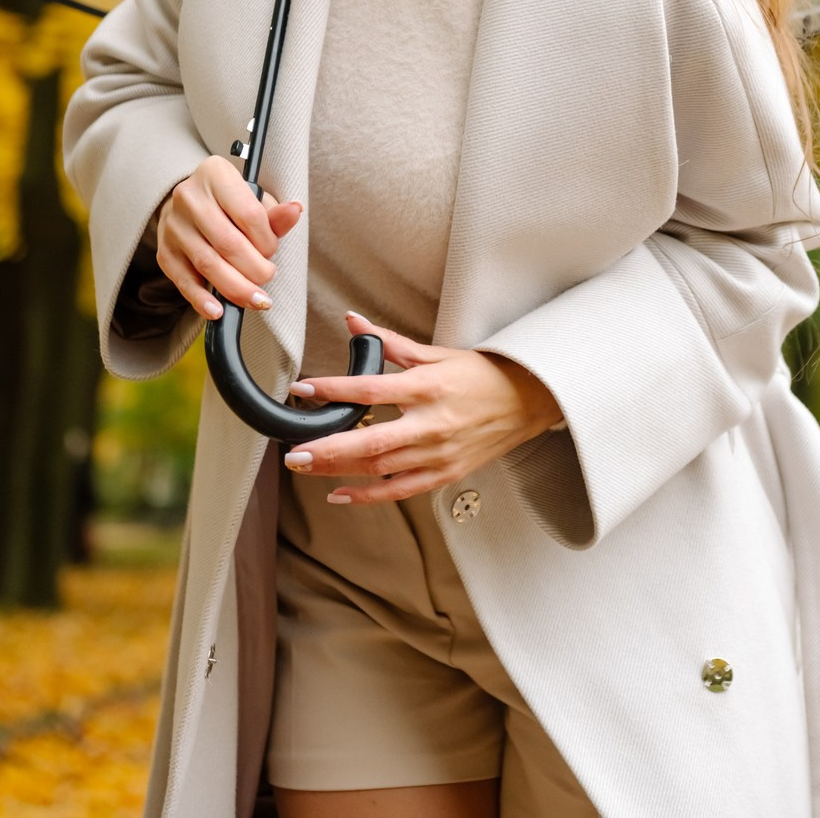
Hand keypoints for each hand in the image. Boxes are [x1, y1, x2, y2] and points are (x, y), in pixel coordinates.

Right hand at [155, 155, 301, 318]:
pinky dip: (202, 299)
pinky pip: (183, 280)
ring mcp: (174, 225)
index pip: (248, 214)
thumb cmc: (229, 200)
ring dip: (235, 288)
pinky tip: (218, 311)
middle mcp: (189, 197)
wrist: (190, 201)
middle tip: (267, 278)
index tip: (272, 251)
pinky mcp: (165, 251)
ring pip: (207, 263)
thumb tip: (295, 211)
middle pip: (227, 243)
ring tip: (256, 300)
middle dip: (254, 269)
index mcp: (216, 175)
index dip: (266, 240)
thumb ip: (275, 213)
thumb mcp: (254, 198)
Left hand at [282, 312, 563, 502]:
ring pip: (379, 469)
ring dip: (338, 470)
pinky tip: (340, 493)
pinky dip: (367, 496)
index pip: (371, 389)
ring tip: (305, 467)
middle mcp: (431, 424)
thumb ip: (391, 342)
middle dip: (327, 449)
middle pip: (371, 441)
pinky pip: (399, 490)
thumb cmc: (481, 375)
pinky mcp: (444, 474)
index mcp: (427, 387)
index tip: (304, 390)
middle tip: (294, 452)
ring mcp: (438, 453)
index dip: (334, 390)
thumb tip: (355, 323)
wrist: (526, 400)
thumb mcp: (437, 353)